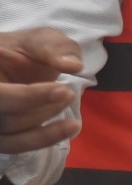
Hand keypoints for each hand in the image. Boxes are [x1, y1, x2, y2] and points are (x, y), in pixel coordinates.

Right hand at [0, 29, 82, 155]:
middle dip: (39, 109)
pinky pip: (15, 145)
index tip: (63, 90)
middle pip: (3, 119)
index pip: (0, 95)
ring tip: (67, 101)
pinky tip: (68, 128)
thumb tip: (72, 65)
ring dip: (44, 127)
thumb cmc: (26, 51)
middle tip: (68, 93)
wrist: (19, 63)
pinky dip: (43, 139)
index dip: (28, 97)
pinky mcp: (0, 133)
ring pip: (8, 137)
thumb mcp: (41, 40)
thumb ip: (54, 48)